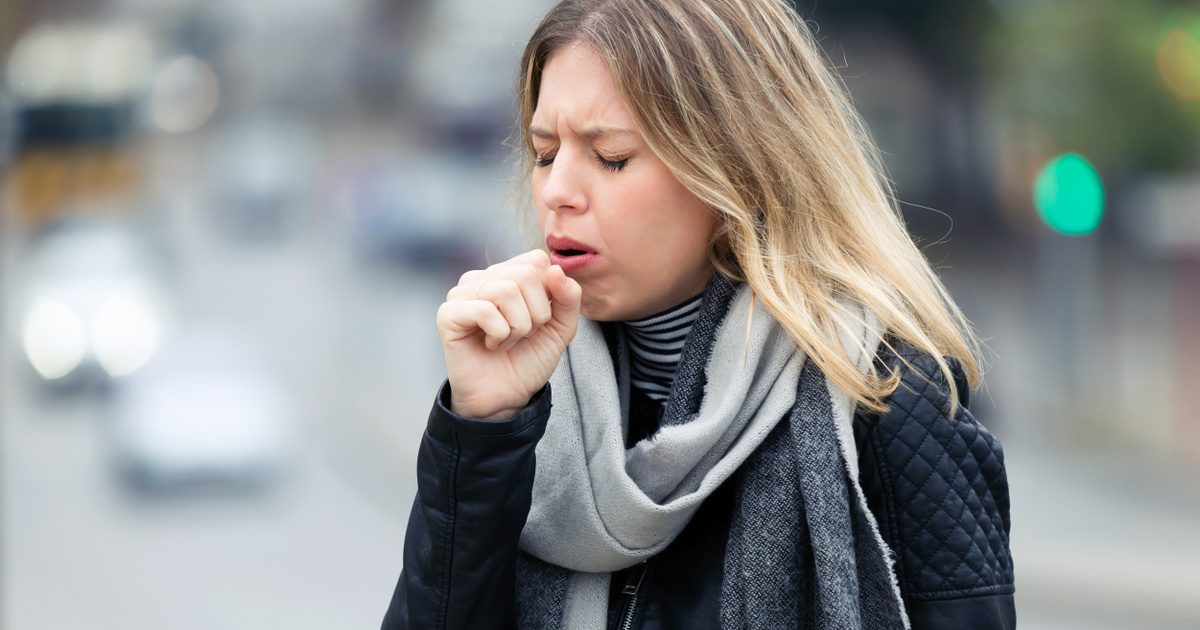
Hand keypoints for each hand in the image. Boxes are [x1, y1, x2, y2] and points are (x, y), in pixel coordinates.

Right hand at [435, 249, 582, 419]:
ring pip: (506, 291)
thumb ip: (568, 297)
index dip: (549, 292)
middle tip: (524, 334)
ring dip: (518, 326)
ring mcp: (462, 294)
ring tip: (507, 340)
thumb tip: (556, 270)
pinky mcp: (448, 314)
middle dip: (536, 313)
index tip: (540, 319)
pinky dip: (499, 333)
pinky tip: (492, 345)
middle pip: (525, 274)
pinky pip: (484, 310)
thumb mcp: (561, 327)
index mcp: (507, 275)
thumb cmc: (528, 359)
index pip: (536, 260)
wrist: (506, 396)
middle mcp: (482, 278)